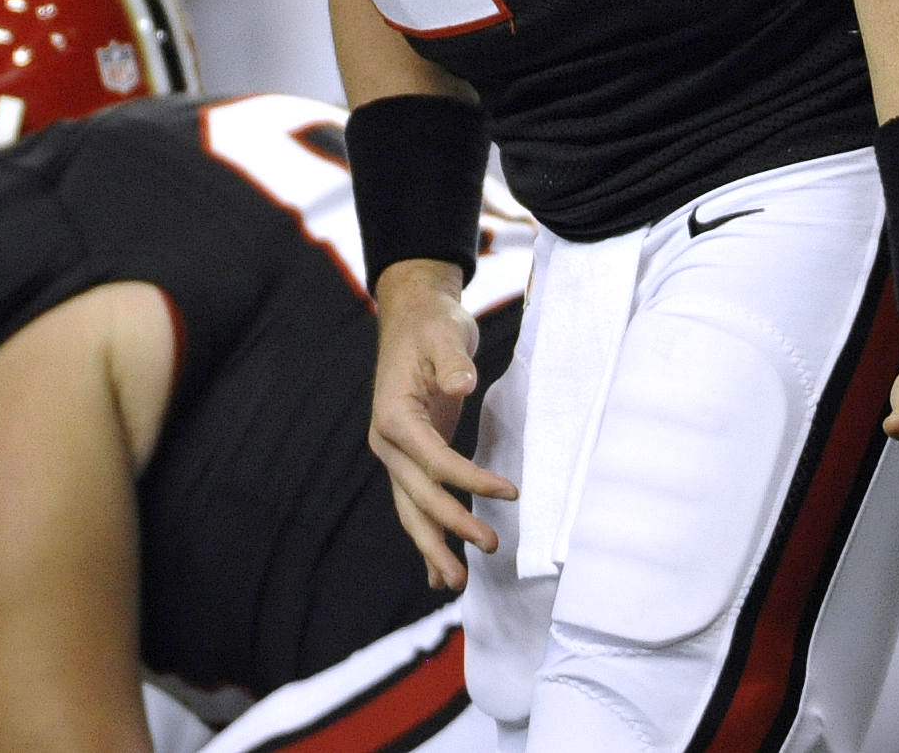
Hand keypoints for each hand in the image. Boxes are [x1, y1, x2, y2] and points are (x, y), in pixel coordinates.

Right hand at [368, 258, 516, 590]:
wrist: (414, 315)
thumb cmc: (432, 324)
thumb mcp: (445, 333)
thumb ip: (452, 360)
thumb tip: (461, 383)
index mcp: (394, 416)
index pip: (434, 461)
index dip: (470, 482)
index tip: (510, 493)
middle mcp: (388, 441)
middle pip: (418, 496)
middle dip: (452, 527)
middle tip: (490, 549)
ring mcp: (396, 452)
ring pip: (411, 509)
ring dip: (433, 545)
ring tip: (453, 582)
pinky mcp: (411, 455)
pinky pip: (415, 501)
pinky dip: (426, 534)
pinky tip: (437, 568)